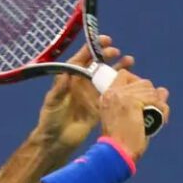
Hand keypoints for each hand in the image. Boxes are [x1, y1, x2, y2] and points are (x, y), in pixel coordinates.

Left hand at [35, 35, 133, 150]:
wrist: (57, 141)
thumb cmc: (50, 120)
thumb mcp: (53, 102)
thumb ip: (59, 88)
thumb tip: (66, 73)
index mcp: (70, 78)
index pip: (82, 58)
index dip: (92, 47)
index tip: (104, 41)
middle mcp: (83, 83)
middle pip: (98, 64)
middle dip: (107, 55)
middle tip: (115, 52)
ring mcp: (93, 93)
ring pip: (108, 76)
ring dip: (119, 67)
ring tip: (129, 61)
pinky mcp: (101, 105)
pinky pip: (114, 92)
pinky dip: (123, 85)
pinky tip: (132, 80)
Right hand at [99, 71, 170, 160]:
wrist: (118, 153)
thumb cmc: (124, 141)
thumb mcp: (131, 117)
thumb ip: (144, 100)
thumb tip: (163, 90)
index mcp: (107, 96)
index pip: (125, 75)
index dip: (138, 84)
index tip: (143, 101)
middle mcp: (112, 93)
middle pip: (143, 82)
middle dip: (152, 98)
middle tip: (149, 115)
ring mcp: (121, 96)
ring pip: (152, 90)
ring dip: (158, 105)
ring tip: (152, 121)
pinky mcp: (131, 102)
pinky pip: (156, 99)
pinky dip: (161, 111)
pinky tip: (157, 121)